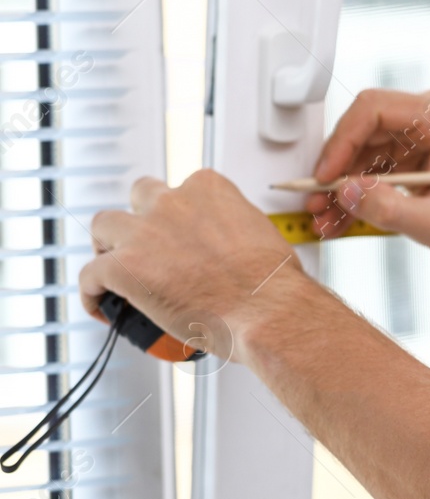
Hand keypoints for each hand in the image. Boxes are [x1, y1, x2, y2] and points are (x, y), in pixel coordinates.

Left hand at [79, 170, 310, 361]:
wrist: (266, 310)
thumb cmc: (270, 282)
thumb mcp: (261, 234)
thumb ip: (235, 229)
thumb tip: (228, 249)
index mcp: (209, 190)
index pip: (181, 188)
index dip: (177, 212)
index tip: (180, 231)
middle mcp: (173, 203)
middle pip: (139, 196)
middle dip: (139, 217)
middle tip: (145, 242)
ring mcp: (145, 233)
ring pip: (103, 226)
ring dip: (107, 245)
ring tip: (113, 266)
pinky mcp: (124, 267)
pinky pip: (90, 274)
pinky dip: (91, 291)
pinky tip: (100, 304)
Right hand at [306, 88, 429, 263]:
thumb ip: (387, 207)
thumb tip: (345, 191)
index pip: (374, 110)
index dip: (340, 143)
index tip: (324, 178)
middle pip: (362, 130)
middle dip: (336, 170)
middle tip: (315, 203)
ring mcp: (421, 133)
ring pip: (362, 151)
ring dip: (341, 186)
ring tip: (325, 219)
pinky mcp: (413, 153)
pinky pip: (373, 166)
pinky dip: (357, 192)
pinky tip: (341, 218)